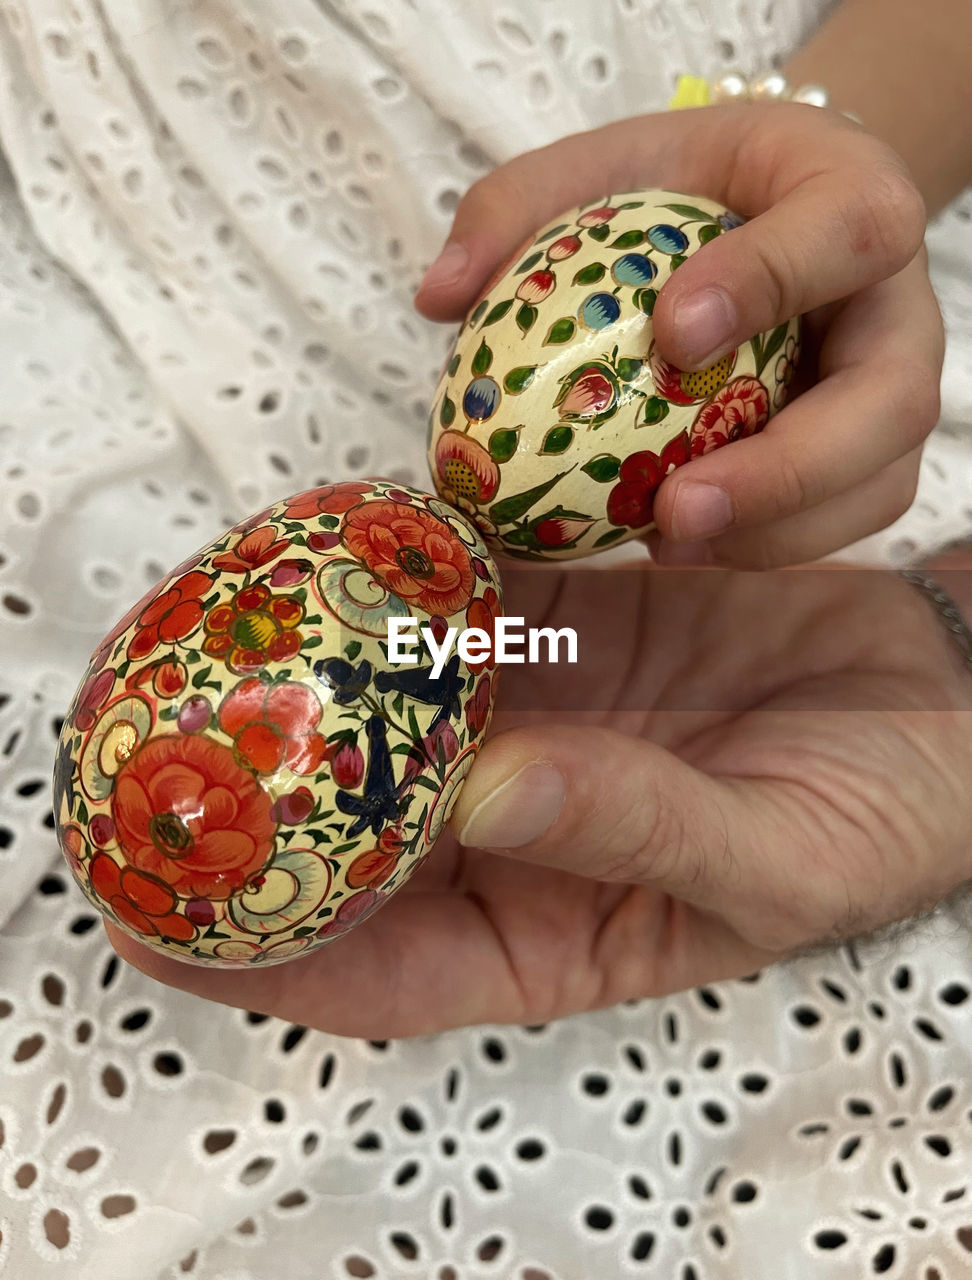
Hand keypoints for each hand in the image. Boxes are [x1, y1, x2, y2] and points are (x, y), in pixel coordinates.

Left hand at [105, 560, 971, 1036]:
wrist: (938, 692)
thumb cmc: (870, 819)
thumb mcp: (768, 861)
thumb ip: (631, 831)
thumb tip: (489, 795)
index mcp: (553, 930)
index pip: (383, 968)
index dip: (266, 958)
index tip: (154, 926)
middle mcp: (513, 830)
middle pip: (351, 837)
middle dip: (249, 816)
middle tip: (144, 774)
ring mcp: (526, 720)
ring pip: (386, 714)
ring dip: (305, 690)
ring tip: (204, 655)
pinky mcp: (557, 629)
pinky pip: (451, 612)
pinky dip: (391, 591)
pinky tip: (327, 559)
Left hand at [415, 103, 943, 567]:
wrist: (768, 217)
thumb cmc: (686, 191)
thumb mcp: (607, 169)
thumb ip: (520, 208)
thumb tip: (437, 296)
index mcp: (852, 197)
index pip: (849, 229)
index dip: (773, 281)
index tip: (673, 331)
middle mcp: (894, 306)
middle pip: (892, 398)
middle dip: (790, 468)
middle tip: (678, 508)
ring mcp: (889, 390)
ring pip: (876, 483)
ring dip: (774, 532)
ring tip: (666, 545)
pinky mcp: (869, 457)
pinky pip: (839, 521)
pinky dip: (762, 546)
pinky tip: (674, 548)